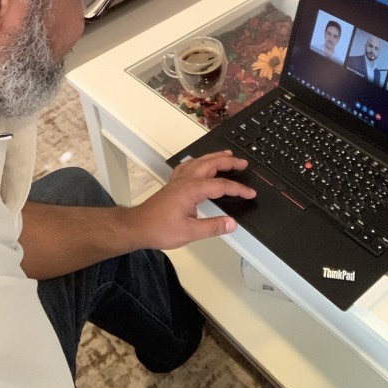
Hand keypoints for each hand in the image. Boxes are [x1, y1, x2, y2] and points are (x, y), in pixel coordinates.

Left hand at [128, 150, 255, 250]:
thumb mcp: (190, 232)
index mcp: (192, 190)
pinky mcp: (173, 183)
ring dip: (215, 157)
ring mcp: (178, 180)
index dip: (238, 189)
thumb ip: (213, 227)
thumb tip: (231, 223)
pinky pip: (188, 165)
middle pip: (211, 164)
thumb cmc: (159, 229)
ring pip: (200, 161)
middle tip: (243, 163)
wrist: (138, 226)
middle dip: (229, 162)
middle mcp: (185, 180)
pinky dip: (199, 161)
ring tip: (227, 155)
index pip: (221, 186)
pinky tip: (200, 163)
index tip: (250, 193)